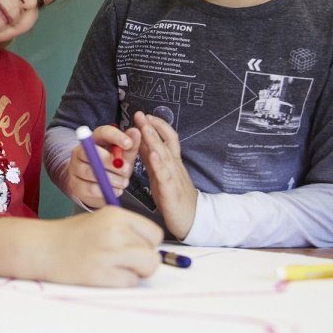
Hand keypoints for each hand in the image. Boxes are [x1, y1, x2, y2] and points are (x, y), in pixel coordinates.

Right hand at [0, 208, 163, 286]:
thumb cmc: (70, 236)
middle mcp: (115, 232)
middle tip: (122, 261)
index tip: (133, 247)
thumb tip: (152, 249)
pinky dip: (120, 282)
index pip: (154, 234)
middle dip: (143, 261)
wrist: (40, 248)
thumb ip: (126, 231)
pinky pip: (129, 283)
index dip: (146, 244)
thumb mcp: (100, 221)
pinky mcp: (102, 275)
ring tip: (113, 268)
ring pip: (147, 268)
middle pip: (153, 254)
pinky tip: (102, 275)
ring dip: (135, 272)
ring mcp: (109, 254)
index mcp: (116, 215)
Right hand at [65, 124, 141, 206]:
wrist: (98, 187)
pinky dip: (106, 190)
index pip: (102, 132)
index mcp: (95, 139)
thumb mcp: (124, 157)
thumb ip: (131, 146)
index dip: (116, 137)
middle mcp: (81, 150)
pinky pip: (90, 188)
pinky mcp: (75, 184)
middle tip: (126, 170)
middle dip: (111, 162)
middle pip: (92, 153)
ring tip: (123, 182)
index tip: (128, 144)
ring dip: (111, 179)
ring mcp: (75, 168)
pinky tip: (116, 190)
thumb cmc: (113, 168)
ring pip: (91, 172)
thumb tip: (135, 132)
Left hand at [134, 111, 197, 239]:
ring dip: (154, 140)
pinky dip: (159, 164)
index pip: (167, 138)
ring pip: (164, 155)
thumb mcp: (161, 174)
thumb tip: (142, 143)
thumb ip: (153, 159)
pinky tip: (152, 155)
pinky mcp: (171, 190)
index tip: (145, 115)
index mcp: (172, 161)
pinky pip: (165, 175)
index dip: (157, 125)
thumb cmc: (174, 196)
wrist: (191, 219)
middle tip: (140, 114)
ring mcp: (174, 177)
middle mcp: (174, 165)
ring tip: (145, 128)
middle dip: (152, 127)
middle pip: (164, 142)